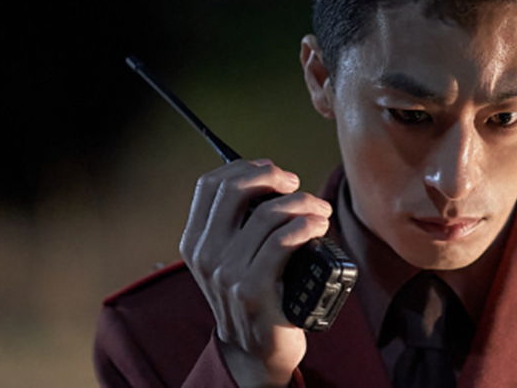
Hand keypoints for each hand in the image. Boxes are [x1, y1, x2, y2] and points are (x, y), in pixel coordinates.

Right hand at [180, 159, 332, 386]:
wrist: (257, 349)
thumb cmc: (256, 293)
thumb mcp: (233, 258)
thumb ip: (239, 224)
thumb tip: (272, 179)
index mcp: (196, 242)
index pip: (210, 185)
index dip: (244, 167)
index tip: (271, 170)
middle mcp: (206, 255)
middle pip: (235, 189)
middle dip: (272, 176)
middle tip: (296, 185)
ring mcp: (227, 273)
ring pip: (269, 213)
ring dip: (303, 203)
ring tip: (320, 211)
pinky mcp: (254, 289)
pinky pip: (284, 240)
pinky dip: (308, 225)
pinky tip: (319, 227)